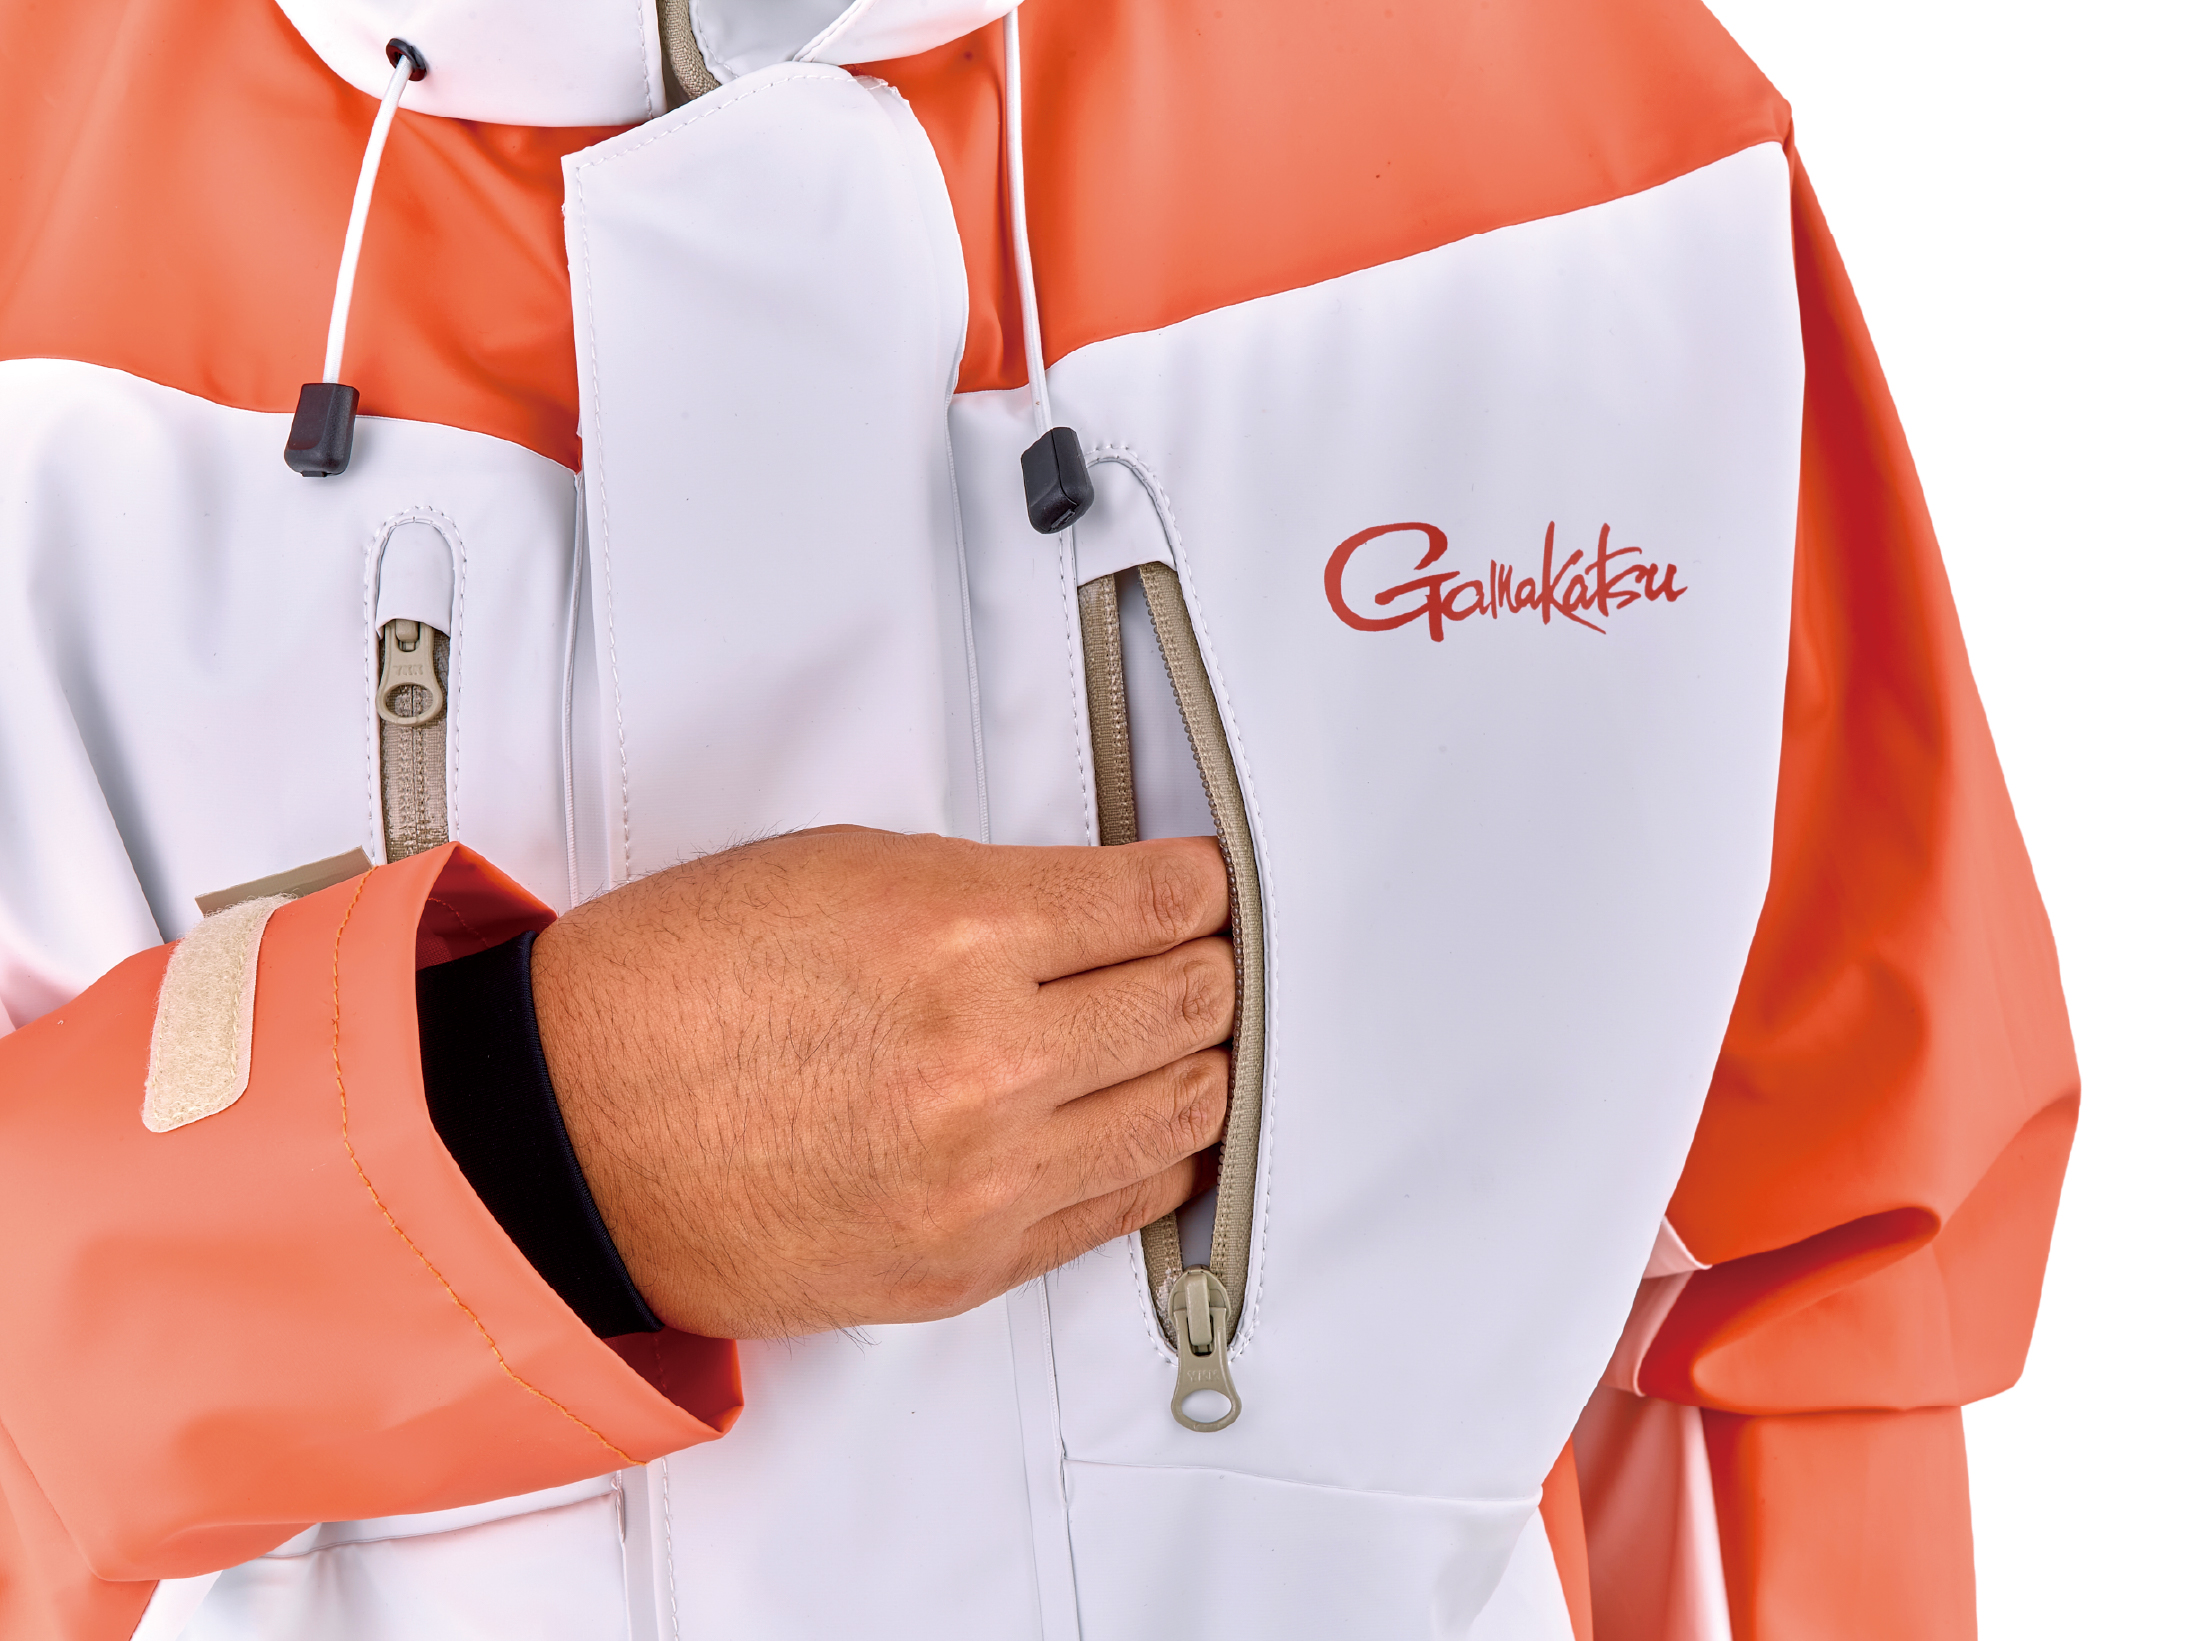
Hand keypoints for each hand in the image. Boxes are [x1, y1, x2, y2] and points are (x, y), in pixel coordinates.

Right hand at [529, 827, 1232, 1338]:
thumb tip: (1097, 903)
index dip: (1202, 888)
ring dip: (1196, 1059)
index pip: (1161, 905)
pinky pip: (1124, 1207)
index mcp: (957, 934)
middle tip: (1200, 950)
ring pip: (1181, 1110)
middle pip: (1192, 1004)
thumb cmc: (676, 992)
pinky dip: (1155, 1154)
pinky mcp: (968, 1265)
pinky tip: (1140, 1116)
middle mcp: (986, 1060)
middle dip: (1210, 965)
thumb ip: (992, 887)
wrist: (565, 1134)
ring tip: (1175, 1032)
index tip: (1205, 887)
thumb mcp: (840, 869)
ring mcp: (984, 1177)